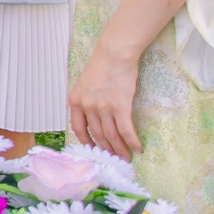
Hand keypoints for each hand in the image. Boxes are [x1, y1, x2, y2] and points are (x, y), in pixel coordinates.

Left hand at [70, 44, 144, 158]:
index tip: (94, 150)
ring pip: (111, 136)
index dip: (87, 142)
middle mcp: (87, 107)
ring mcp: (103, 108)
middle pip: (97, 135)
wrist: (114, 54)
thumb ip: (86, 101)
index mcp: (75, 101)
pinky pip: (126, 130)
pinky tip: (137, 148)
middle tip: (114, 158)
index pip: (78, 129)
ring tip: (126, 158)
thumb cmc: (102, 66)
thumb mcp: (84, 84)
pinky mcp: (120, 106)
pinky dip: (132, 142)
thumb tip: (92, 117)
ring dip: (120, 149)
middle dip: (106, 149)